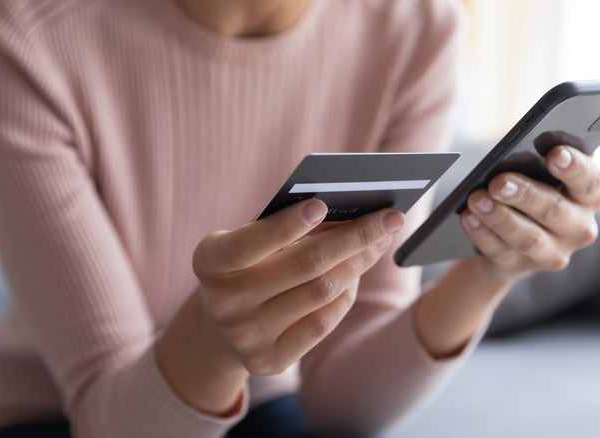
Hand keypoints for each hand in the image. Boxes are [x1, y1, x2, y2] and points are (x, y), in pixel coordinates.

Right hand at [192, 199, 404, 375]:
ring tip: (378, 242)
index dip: (285, 225)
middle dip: (355, 237)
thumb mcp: (250, 240)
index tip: (322, 205)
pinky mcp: (268, 361)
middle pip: (304, 266)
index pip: (248, 243)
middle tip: (390, 218)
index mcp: (209, 262)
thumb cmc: (246, 265)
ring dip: (358, 263)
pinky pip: (322, 324)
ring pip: (321, 293)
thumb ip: (286, 226)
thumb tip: (351, 213)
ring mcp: (245, 336)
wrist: (219, 327)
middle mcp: (223, 303)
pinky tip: (356, 275)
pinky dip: (345, 295)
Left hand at [460, 145, 599, 280]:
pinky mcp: (522, 266)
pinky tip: (468, 217)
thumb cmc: (532, 190)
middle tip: (498, 182)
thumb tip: (517, 149)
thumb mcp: (542, 173)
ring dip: (499, 217)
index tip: (555, 154)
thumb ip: (539, 160)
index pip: (590, 180)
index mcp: (589, 196)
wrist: (513, 237)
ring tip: (476, 199)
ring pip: (527, 237)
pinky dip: (482, 233)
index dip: (574, 167)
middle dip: (525, 194)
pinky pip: (500, 251)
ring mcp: (552, 252)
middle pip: (554, 210)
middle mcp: (579, 228)